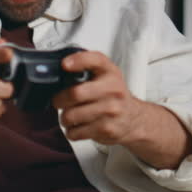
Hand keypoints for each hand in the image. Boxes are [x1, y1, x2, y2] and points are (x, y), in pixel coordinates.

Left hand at [52, 50, 191, 168]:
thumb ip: (86, 67)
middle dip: (59, 99)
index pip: (95, 60)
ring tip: (70, 115)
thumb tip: (57, 70)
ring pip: (71, 115)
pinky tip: (78, 126)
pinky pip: (76, 132)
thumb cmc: (113, 95)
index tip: (65, 65)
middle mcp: (113, 89)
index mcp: (110, 72)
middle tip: (58, 101)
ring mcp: (111, 110)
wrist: (134, 119)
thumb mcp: (105, 74)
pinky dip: (71, 131)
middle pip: (75, 93)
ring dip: (64, 118)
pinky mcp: (106, 129)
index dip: (78, 60)